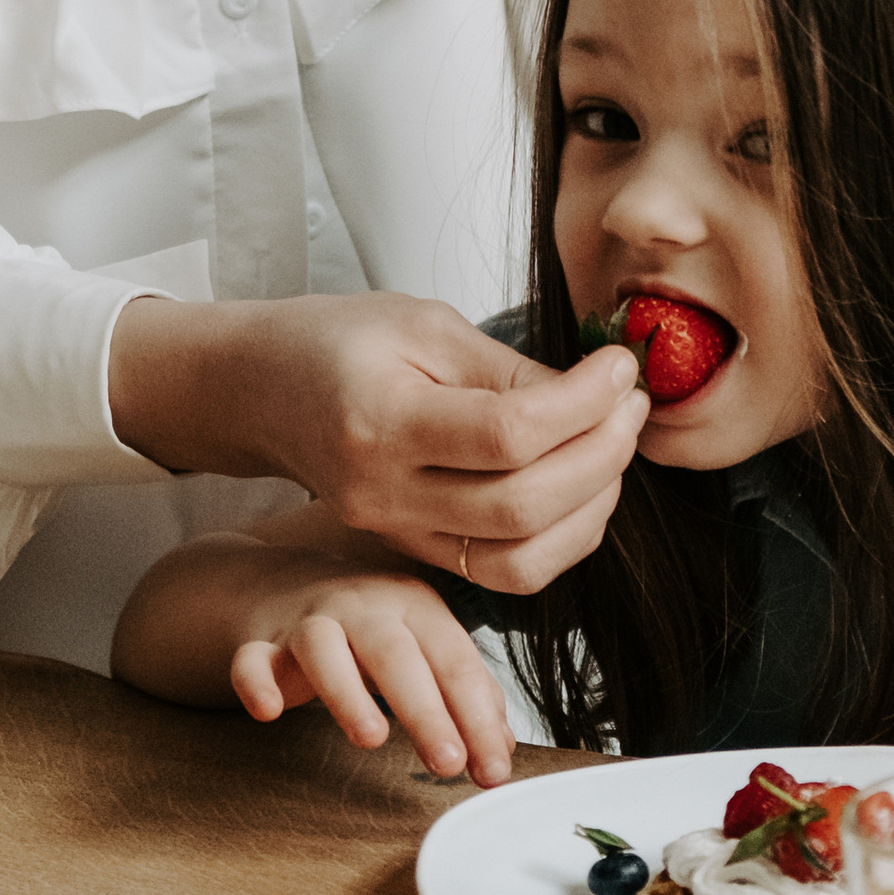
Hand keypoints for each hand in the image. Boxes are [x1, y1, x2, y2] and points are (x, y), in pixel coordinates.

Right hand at [108, 293, 648, 590]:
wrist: (261, 389)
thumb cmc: (336, 341)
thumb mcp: (423, 324)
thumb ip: (508, 369)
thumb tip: (595, 396)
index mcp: (379, 422)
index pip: (507, 435)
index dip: (584, 402)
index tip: (620, 368)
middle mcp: (383, 493)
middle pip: (522, 507)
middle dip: (602, 456)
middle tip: (632, 405)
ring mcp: (396, 533)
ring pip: (522, 561)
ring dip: (591, 507)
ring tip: (615, 444)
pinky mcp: (413, 551)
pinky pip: (505, 571)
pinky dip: (562, 536)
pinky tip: (583, 482)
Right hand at [233, 568, 517, 787]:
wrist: (285, 584)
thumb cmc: (372, 628)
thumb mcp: (426, 647)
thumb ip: (466, 694)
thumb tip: (499, 752)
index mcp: (416, 607)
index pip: (454, 661)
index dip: (477, 718)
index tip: (492, 771)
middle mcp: (365, 607)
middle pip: (397, 654)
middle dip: (426, 710)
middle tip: (449, 763)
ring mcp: (310, 621)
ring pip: (325, 650)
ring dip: (347, 694)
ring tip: (371, 739)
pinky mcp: (261, 641)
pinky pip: (252, 659)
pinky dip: (257, 682)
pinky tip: (269, 711)